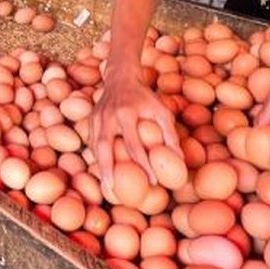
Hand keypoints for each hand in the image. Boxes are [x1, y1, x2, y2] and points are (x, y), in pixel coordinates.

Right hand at [90, 66, 180, 192]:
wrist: (121, 78)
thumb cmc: (145, 97)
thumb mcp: (161, 110)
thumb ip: (170, 134)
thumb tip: (179, 159)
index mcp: (126, 113)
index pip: (133, 144)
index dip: (143, 164)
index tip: (152, 181)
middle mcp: (108, 116)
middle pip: (103, 147)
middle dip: (107, 170)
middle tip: (112, 190)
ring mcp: (96, 118)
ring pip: (94, 147)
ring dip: (99, 167)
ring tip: (106, 187)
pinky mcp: (90, 120)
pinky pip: (91, 142)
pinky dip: (96, 158)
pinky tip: (103, 171)